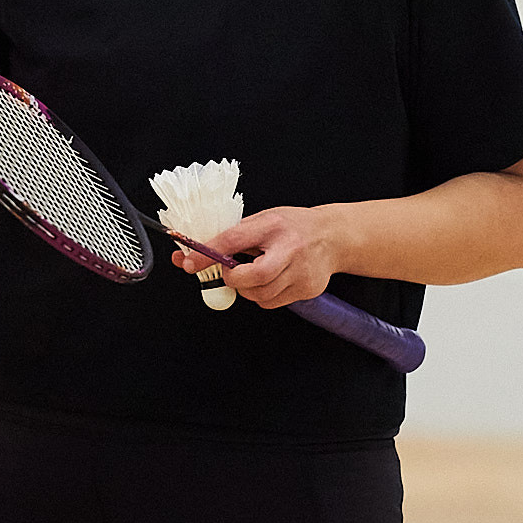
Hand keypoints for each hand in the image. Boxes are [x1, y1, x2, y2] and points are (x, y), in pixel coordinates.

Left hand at [177, 206, 344, 309]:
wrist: (334, 236)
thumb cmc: (293, 227)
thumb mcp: (265, 220)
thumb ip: (235, 236)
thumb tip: (196, 254)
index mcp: (273, 225)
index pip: (233, 240)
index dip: (207, 254)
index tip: (188, 263)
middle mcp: (290, 249)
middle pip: (252, 277)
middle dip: (233, 279)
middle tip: (230, 271)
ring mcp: (301, 272)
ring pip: (260, 295)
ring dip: (248, 289)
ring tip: (256, 272)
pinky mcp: (306, 290)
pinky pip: (272, 303)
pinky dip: (263, 295)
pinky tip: (272, 280)